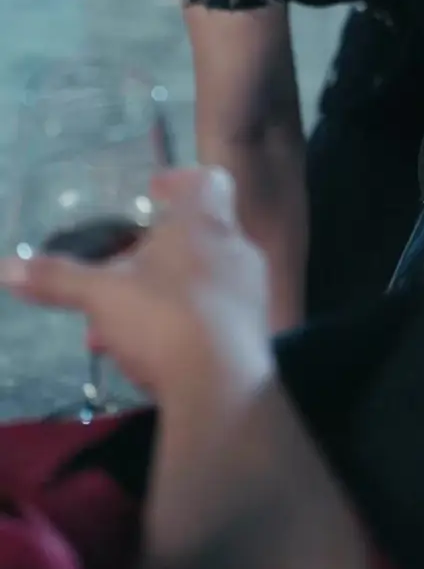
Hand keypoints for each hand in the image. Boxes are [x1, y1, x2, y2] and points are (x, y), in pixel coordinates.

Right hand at [0, 167, 273, 406]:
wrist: (223, 388)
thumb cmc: (163, 317)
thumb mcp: (100, 294)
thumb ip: (57, 277)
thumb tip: (5, 267)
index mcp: (205, 221)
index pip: (206, 180)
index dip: (179, 181)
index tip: (154, 191)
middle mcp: (235, 248)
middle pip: (196, 236)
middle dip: (152, 256)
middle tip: (117, 273)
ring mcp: (250, 291)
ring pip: (200, 281)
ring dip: (159, 296)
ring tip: (116, 328)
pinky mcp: (254, 333)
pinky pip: (213, 317)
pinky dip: (181, 326)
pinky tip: (148, 358)